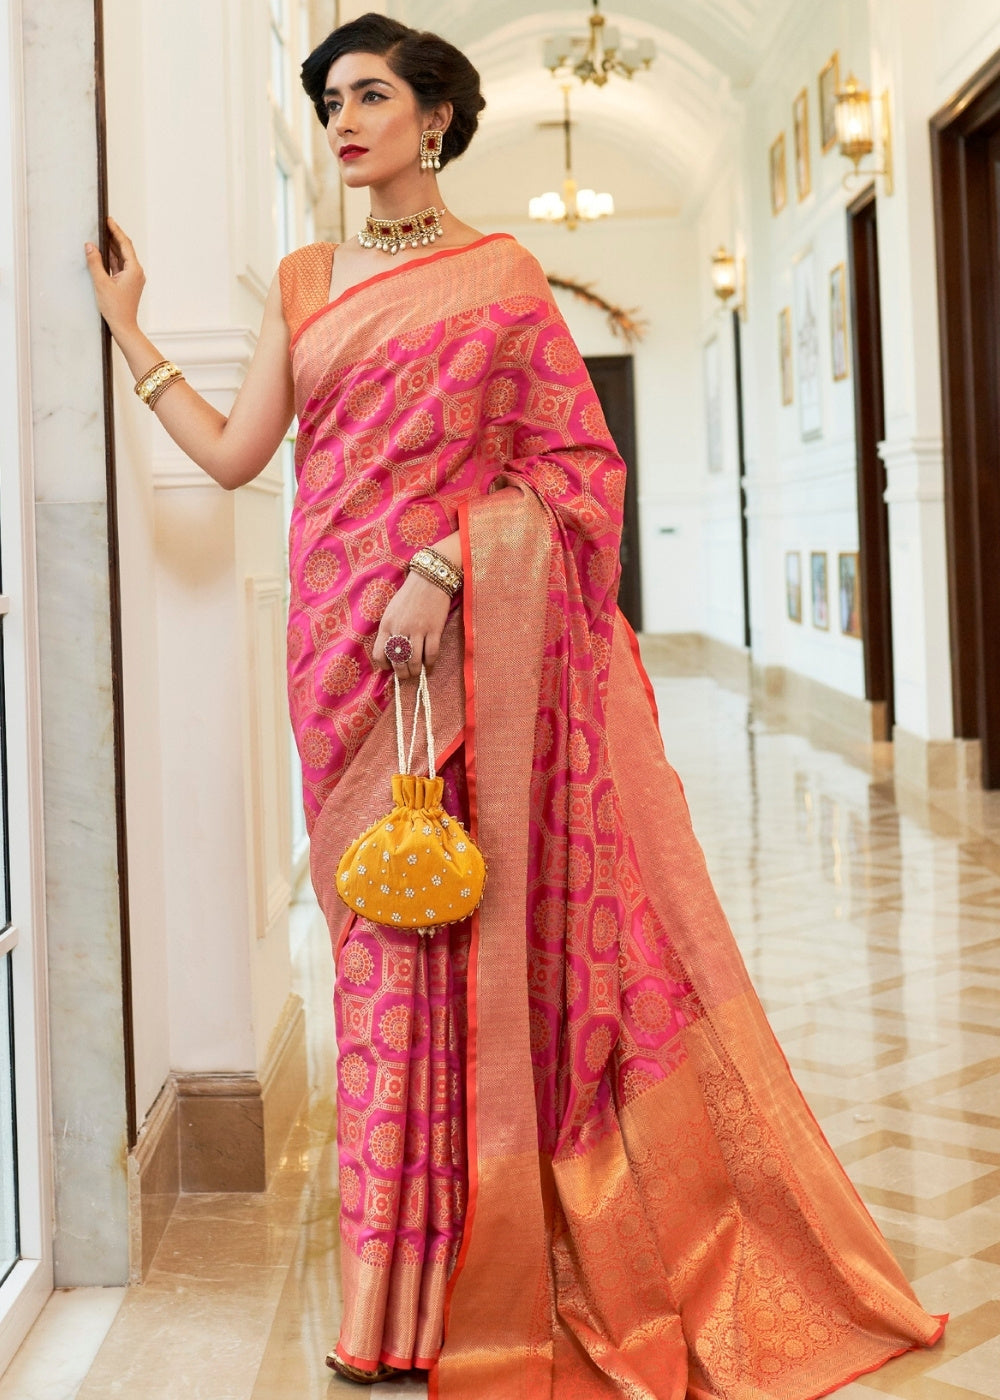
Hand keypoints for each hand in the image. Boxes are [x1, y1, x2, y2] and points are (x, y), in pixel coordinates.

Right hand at [84, 216, 144, 334]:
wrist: (124, 326)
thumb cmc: (115, 308)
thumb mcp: (101, 283)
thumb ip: (95, 262)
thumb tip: (89, 246)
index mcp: (134, 270)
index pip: (125, 244)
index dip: (116, 231)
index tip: (109, 220)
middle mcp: (136, 272)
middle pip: (125, 249)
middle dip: (114, 236)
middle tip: (105, 223)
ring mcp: (133, 278)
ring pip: (122, 257)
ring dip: (113, 246)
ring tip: (102, 234)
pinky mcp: (128, 283)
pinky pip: (120, 266)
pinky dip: (112, 258)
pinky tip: (104, 252)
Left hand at [373, 572, 452, 677]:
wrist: (429, 580)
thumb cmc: (409, 596)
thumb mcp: (391, 611)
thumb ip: (390, 630)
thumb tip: (392, 651)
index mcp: (387, 625)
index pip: (379, 654)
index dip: (384, 666)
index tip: (390, 668)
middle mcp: (400, 629)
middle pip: (398, 661)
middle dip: (402, 673)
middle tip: (406, 675)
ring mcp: (418, 630)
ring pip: (414, 661)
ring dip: (415, 671)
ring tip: (417, 672)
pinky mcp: (434, 629)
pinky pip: (431, 653)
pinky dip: (430, 663)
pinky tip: (429, 664)